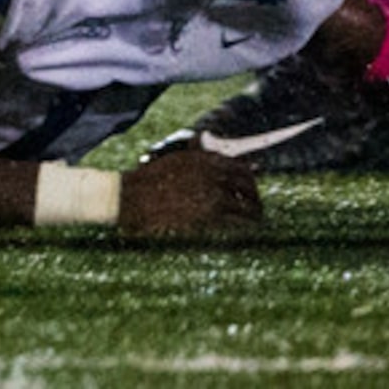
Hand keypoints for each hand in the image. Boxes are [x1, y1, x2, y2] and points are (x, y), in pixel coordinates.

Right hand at [123, 143, 262, 235]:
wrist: (132, 197)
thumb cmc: (149, 179)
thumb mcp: (174, 159)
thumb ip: (197, 158)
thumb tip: (214, 160)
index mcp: (204, 160)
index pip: (241, 169)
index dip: (250, 180)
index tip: (251, 188)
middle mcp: (212, 175)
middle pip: (248, 188)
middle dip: (255, 198)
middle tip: (256, 207)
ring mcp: (212, 195)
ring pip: (247, 207)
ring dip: (253, 214)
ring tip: (254, 221)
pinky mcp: (208, 216)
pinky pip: (235, 222)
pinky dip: (241, 226)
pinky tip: (240, 230)